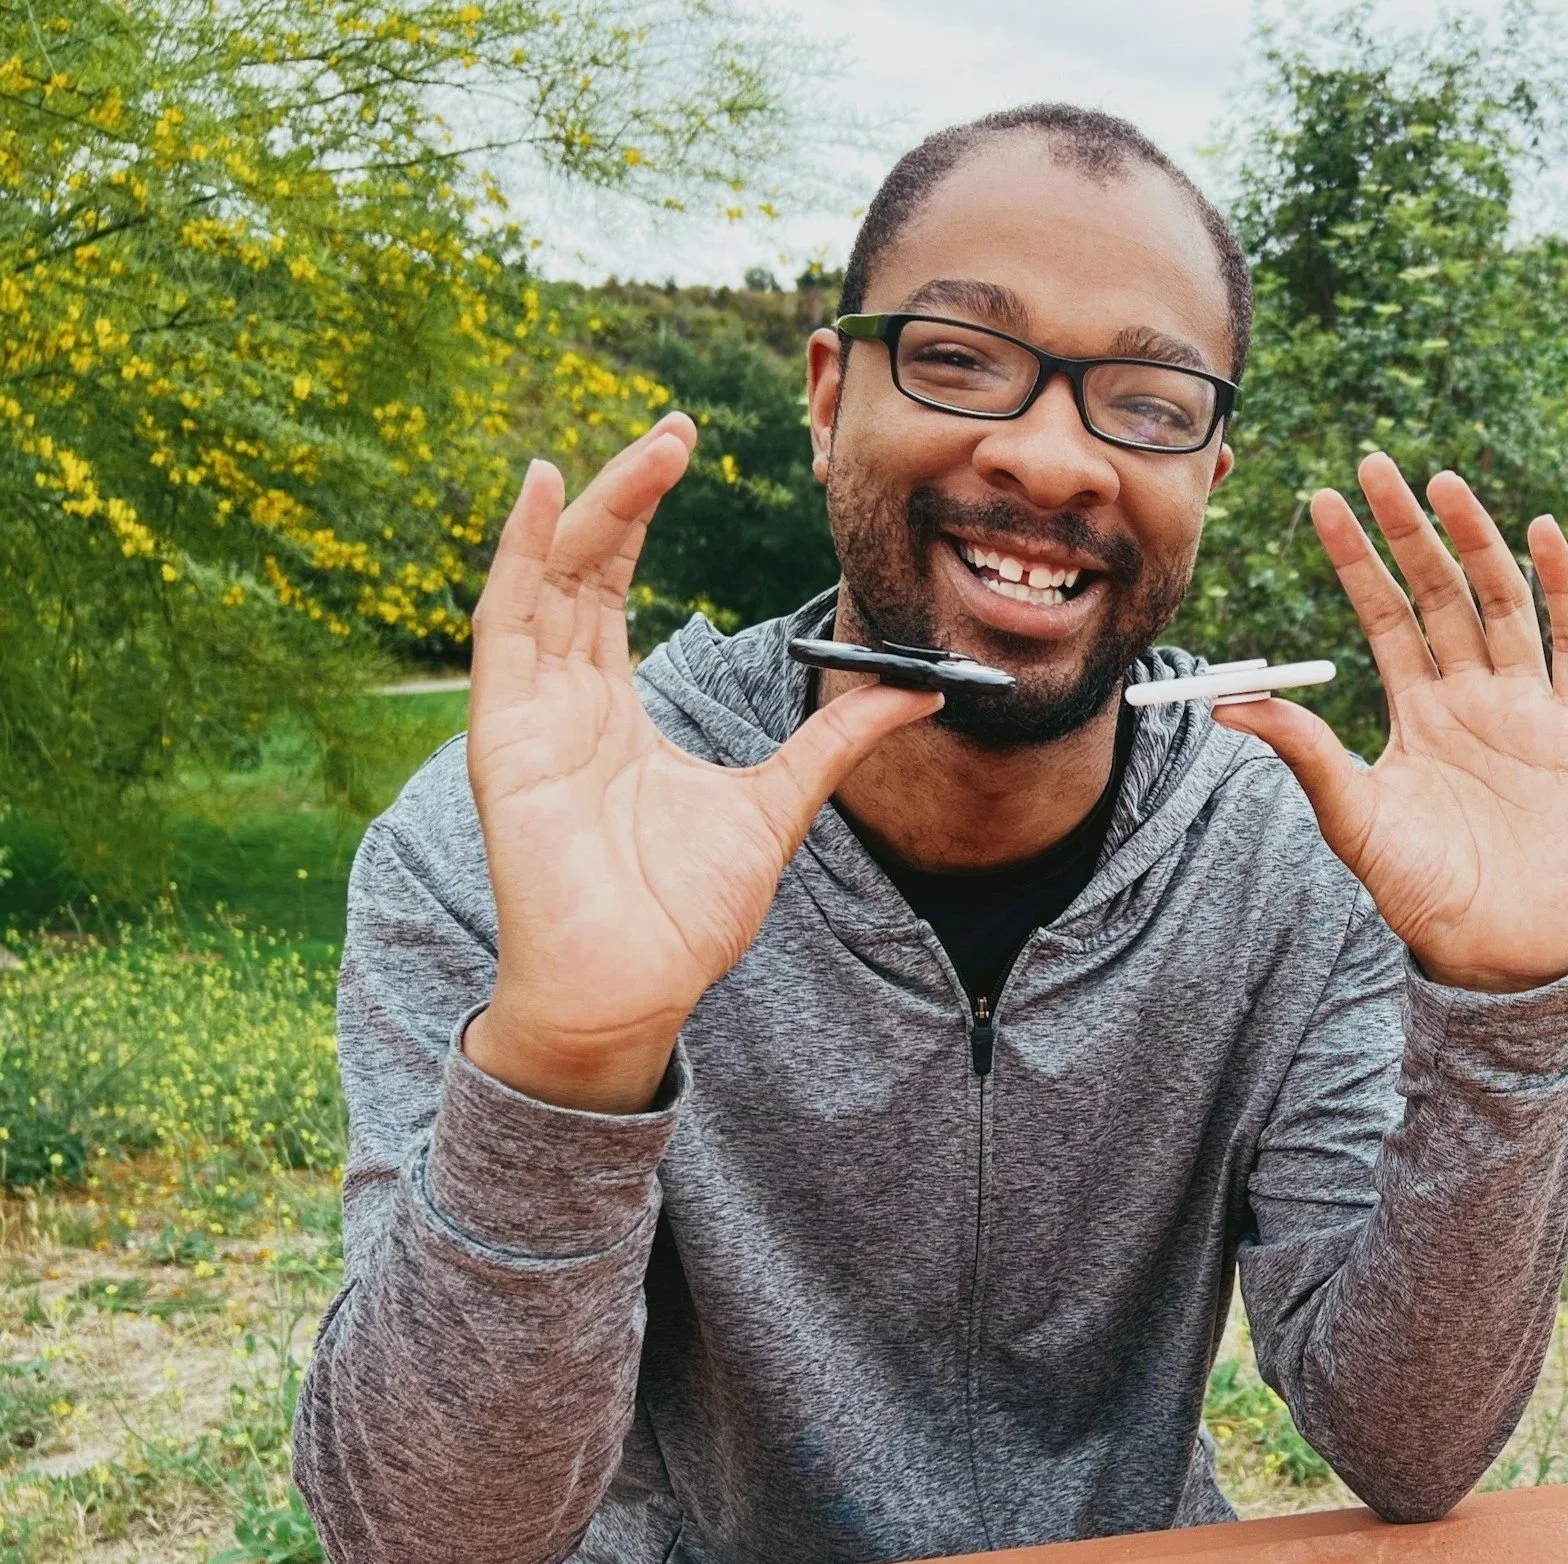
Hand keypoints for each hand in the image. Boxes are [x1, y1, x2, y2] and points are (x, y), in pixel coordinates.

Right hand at [462, 415, 940, 1112]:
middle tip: (676, 425)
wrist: (633, 990)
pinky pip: (502, 627)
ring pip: (546, 581)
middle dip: (624, 493)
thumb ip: (838, 740)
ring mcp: (525, 715)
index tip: (684, 445)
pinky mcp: (503, 737)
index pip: (613, 586)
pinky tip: (540, 493)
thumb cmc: (684, 913)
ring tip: (639, 447)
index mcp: (612, 710)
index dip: (641, 513)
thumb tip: (920, 690)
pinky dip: (516, 556)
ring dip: (588, 508)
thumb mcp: (782, 803)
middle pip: (582, 568)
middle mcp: (561, 699)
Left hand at [1214, 453, 1567, 993]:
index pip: (1382, 613)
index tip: (1321, 501)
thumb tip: (1228, 704)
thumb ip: (1306, 755)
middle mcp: (1470, 694)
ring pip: (1500, 602)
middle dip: (1407, 529)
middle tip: (1375, 462)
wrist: (1493, 947)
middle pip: (1438, 591)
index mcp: (1416, 709)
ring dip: (1476, 541)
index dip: (1356, 558)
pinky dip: (1562, 587)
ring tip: (1444, 482)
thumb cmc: (1420, 891)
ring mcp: (1525, 706)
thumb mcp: (1352, 818)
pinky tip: (1544, 532)